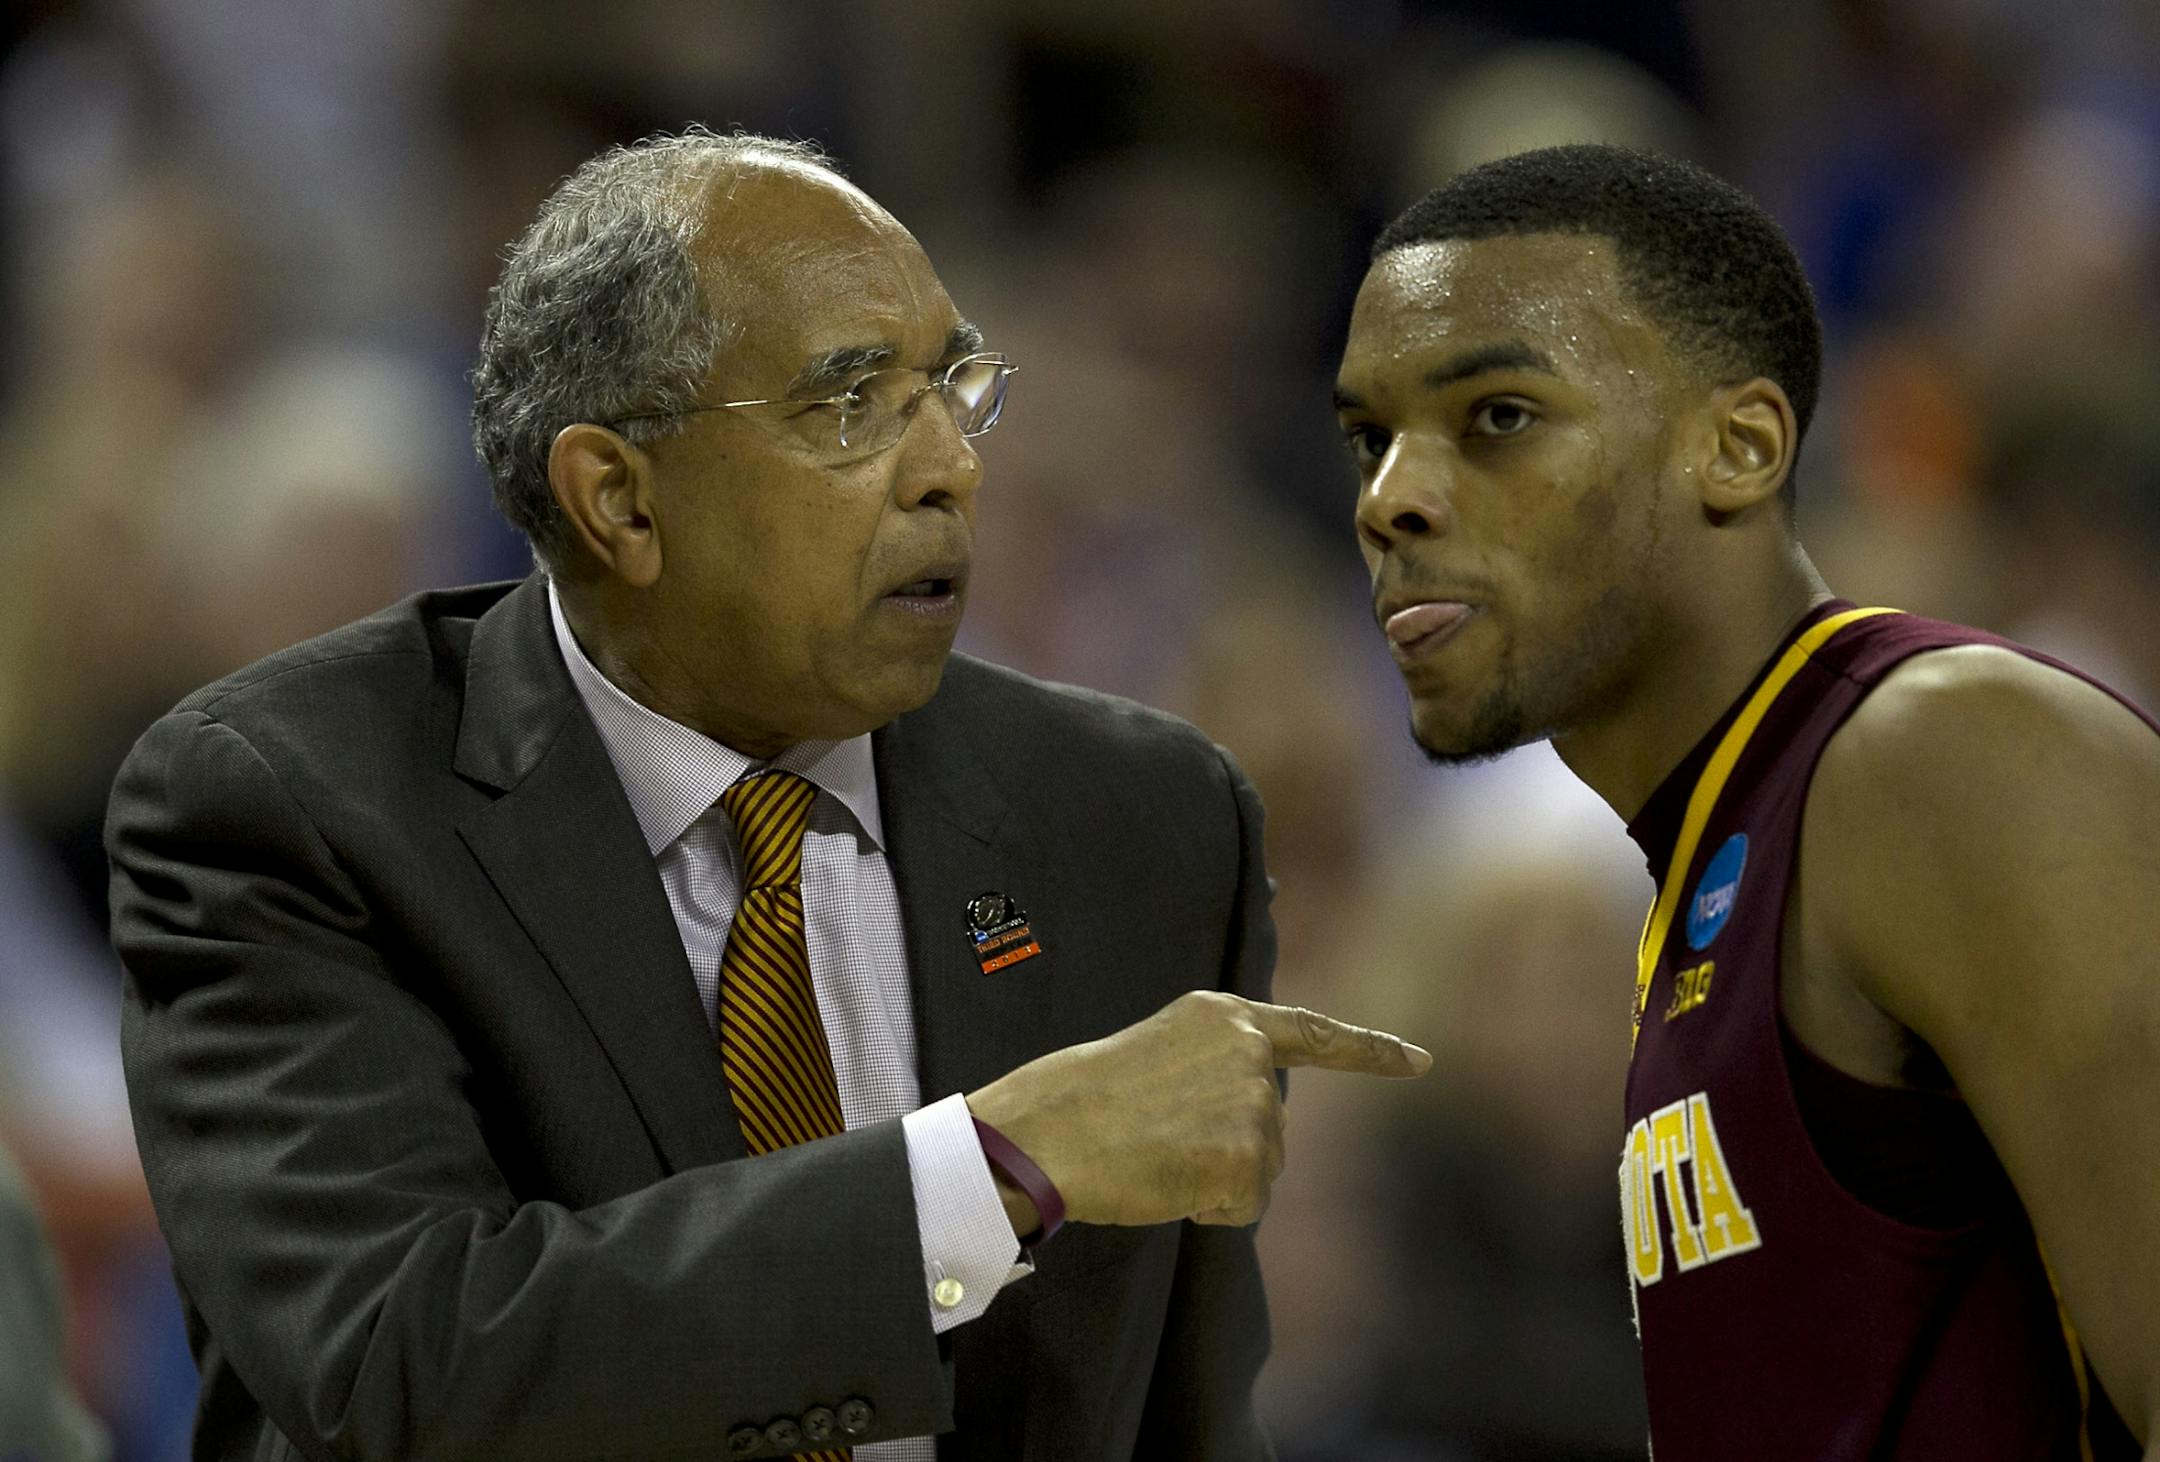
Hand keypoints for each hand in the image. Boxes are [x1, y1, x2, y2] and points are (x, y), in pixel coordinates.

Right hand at [965, 990, 1429, 1229]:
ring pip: (1260, 1172)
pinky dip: (1207, 1209)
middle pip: (1273, 1130)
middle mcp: (1249, 1051)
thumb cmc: (1080, 1099)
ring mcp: (1251, 1104)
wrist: (1045, 1132)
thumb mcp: (1160, 1053)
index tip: (1419, 1061)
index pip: (1314, 1033)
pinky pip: (1242, 1208)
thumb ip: (1218, 1068)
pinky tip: (1165, 1181)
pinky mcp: (1245, 1158)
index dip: (1370, 1051)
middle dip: (1229, 1152)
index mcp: (1225, 1015)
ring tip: (1154, 1155)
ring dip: (1214, 1180)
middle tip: (1157, 1139)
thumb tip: (1257, 1122)